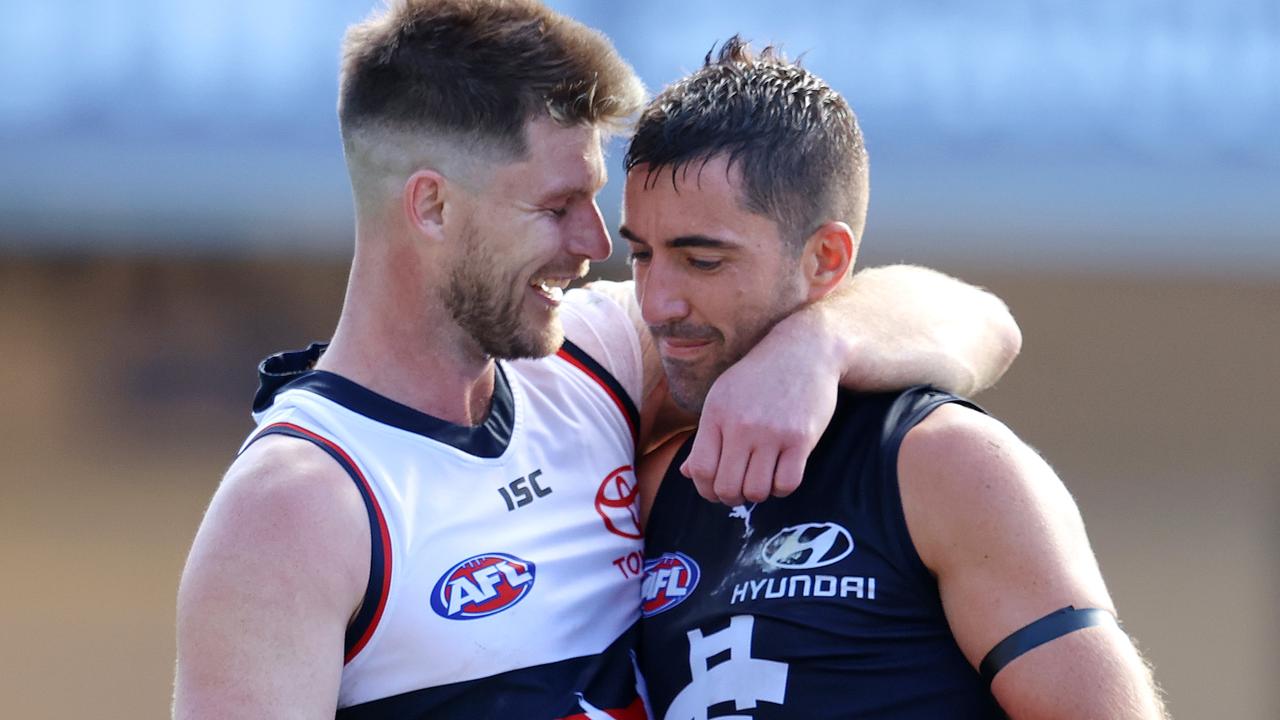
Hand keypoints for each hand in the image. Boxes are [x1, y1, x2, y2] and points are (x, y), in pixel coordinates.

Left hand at [681, 322, 839, 504]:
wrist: (804, 350)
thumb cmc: (758, 377)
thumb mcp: (723, 397)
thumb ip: (706, 437)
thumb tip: (687, 474)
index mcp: (716, 414)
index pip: (701, 470)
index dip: (705, 490)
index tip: (715, 490)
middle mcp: (741, 425)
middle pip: (726, 487)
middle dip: (730, 498)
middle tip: (739, 491)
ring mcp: (772, 432)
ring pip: (756, 491)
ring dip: (758, 494)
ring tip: (760, 481)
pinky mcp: (801, 438)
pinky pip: (787, 484)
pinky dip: (781, 488)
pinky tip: (781, 474)